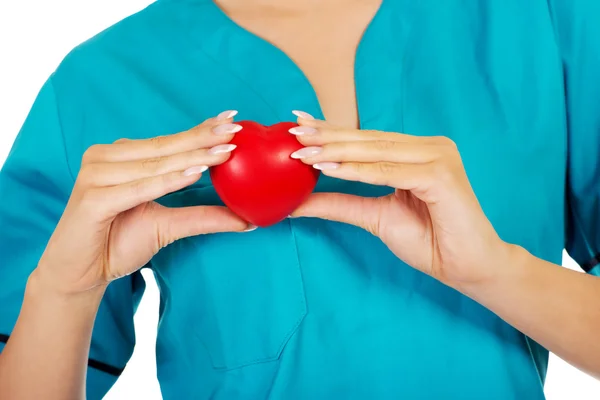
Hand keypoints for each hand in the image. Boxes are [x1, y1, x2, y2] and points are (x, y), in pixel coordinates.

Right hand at [35, 111, 251, 294]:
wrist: (79, 275)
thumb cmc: (117, 243)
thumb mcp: (169, 226)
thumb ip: (203, 217)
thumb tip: (247, 219)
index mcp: (122, 157)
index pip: (168, 142)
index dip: (201, 131)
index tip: (233, 121)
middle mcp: (106, 158)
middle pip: (164, 148)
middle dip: (203, 139)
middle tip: (235, 131)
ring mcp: (96, 175)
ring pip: (154, 165)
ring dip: (191, 158)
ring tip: (224, 152)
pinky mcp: (92, 199)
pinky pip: (138, 188)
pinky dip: (166, 182)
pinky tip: (195, 174)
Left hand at [289, 117, 511, 287]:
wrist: (467, 268)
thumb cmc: (429, 241)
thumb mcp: (374, 217)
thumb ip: (340, 204)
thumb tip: (298, 201)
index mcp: (417, 152)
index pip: (366, 139)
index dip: (331, 131)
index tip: (298, 124)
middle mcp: (430, 147)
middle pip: (369, 140)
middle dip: (327, 137)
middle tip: (293, 133)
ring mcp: (438, 157)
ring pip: (376, 151)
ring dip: (336, 151)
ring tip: (302, 151)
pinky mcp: (441, 175)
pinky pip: (390, 171)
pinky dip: (358, 171)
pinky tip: (329, 167)